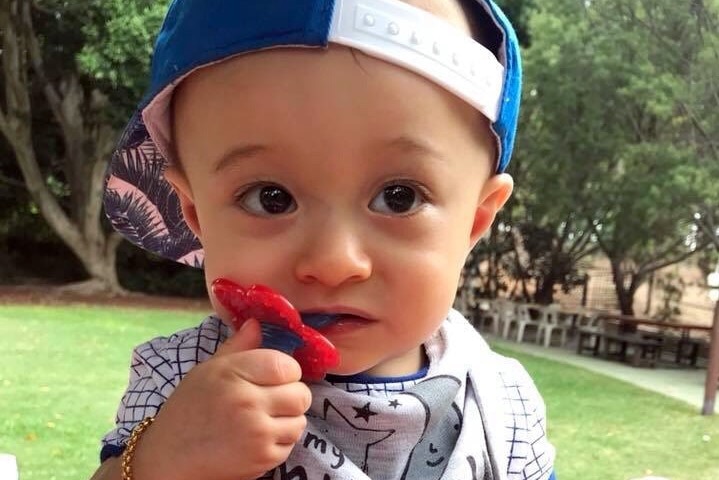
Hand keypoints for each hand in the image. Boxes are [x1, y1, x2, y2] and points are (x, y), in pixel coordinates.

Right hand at [131, 319, 311, 479]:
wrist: (170, 457)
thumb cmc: (190, 408)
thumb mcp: (209, 369)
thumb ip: (238, 346)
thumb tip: (257, 323)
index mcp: (233, 374)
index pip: (286, 366)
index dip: (287, 370)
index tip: (276, 376)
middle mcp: (248, 402)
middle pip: (301, 394)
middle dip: (292, 395)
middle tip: (273, 399)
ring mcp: (257, 433)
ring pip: (300, 419)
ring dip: (288, 419)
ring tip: (265, 418)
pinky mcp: (263, 458)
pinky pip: (291, 443)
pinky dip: (280, 440)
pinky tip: (259, 437)